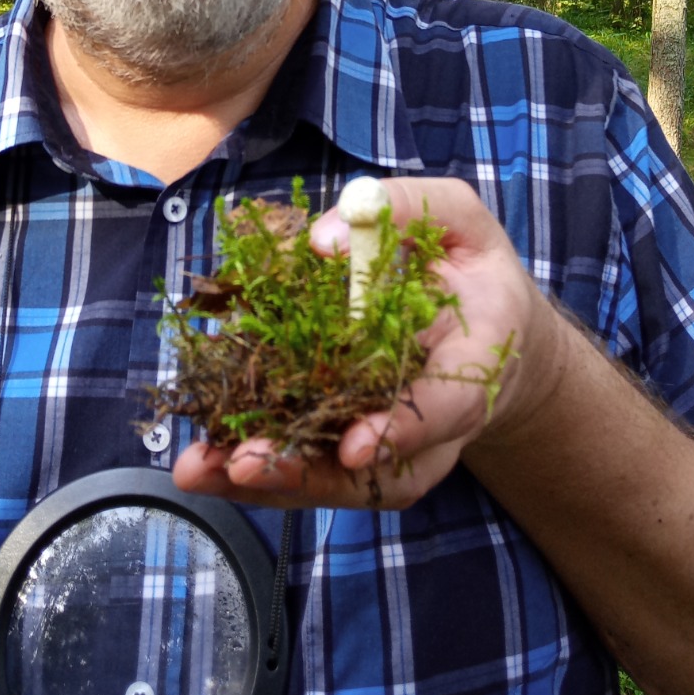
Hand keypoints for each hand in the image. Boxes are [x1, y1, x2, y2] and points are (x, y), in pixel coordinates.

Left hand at [172, 176, 566, 508]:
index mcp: (477, 361)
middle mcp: (440, 423)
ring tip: (203, 468)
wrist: (489, 325)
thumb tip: (323, 239)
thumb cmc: (468, 264)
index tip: (355, 444)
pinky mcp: (359, 446)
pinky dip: (259, 471)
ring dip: (269, 479)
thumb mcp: (455, 217)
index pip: (451, 407)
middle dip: (311, 472)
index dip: (405, 428)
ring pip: (341, 483)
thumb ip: (399, 210)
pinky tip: (206, 463)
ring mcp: (399, 445)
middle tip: (247, 463)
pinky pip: (313, 469)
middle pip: (383, 472)